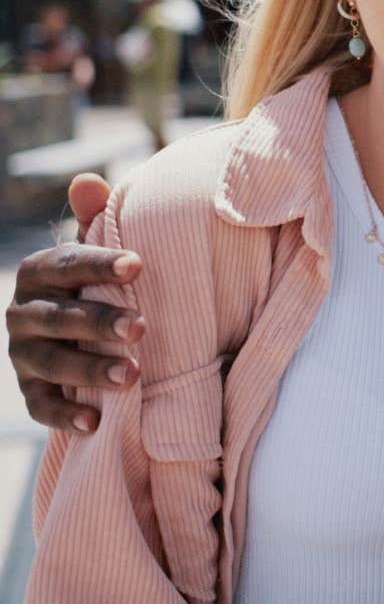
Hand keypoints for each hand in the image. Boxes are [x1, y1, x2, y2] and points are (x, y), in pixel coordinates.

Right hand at [6, 173, 144, 432]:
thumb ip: (96, 219)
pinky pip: (41, 406)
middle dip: (98, 323)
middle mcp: (21, 312)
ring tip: (133, 376)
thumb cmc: (97, 282)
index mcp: (38, 272)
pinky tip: (96, 421)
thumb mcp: (96, 251)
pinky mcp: (30, 390)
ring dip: (89, 370)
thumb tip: (88, 182)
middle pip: (57, 318)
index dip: (100, 265)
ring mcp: (22, 354)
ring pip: (51, 363)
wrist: (77, 331)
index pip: (66, 265)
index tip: (139, 265)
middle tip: (141, 327)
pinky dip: (66, 415)